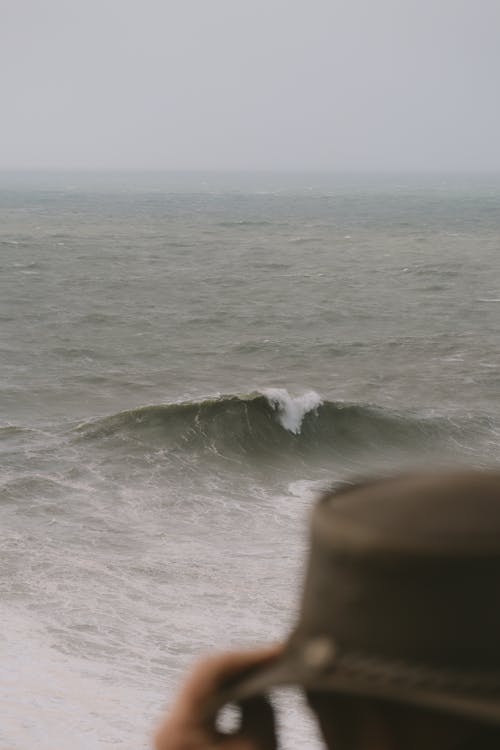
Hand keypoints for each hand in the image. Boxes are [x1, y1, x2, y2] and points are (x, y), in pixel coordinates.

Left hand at [154, 645, 280, 749]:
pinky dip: (231, 695)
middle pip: (206, 674)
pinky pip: (207, 703)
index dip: (246, 656)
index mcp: (178, 727)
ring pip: (207, 686)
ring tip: (268, 669)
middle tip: (275, 657)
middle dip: (243, 663)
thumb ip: (261, 709)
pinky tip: (252, 692)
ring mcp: (173, 730)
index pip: (210, 670)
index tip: (276, 650)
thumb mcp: (257, 749)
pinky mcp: (183, 738)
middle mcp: (168, 724)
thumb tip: (261, 686)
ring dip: (238, 677)